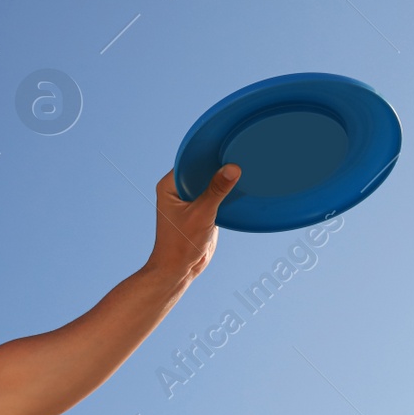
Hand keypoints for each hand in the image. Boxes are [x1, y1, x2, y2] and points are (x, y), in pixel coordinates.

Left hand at [144, 164, 238, 283]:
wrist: (179, 269)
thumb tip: (232, 168)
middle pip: (201, 170)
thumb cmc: (180, 243)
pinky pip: (214, 194)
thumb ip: (216, 191)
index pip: (190, 161)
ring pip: (209, 182)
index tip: (226, 146)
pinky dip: (225, 192)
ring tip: (244, 166)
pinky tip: (241, 185)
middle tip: (240, 153)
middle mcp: (177, 190)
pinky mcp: (200, 209)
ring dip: (223, 179)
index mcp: (169, 186)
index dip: (208, 154)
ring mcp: (189, 200)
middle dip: (218, 165)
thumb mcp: (201, 214)